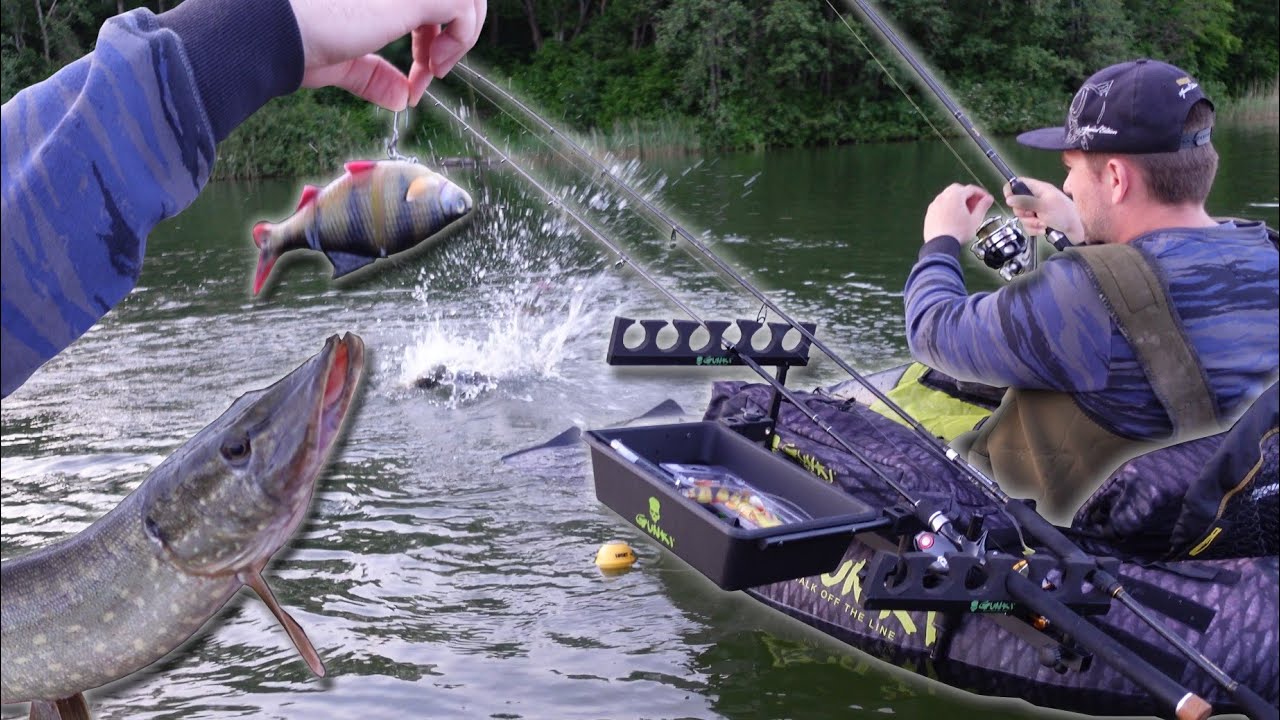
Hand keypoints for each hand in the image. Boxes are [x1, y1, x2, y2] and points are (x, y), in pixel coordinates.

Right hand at [290, 0, 486, 110]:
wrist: (273, 33)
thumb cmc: (294, 41)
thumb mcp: (345, 58)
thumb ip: (374, 73)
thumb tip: (400, 98)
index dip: (436, 33)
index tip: (421, 73)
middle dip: (456, 30)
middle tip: (432, 70)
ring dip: (462, 35)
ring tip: (432, 69)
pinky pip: (464, 7)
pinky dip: (461, 40)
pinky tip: (431, 67)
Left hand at [922, 184, 993, 243]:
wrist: (940, 245)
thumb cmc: (958, 233)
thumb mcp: (975, 220)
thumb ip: (983, 206)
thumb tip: (988, 199)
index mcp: (956, 196)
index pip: (971, 189)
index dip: (981, 193)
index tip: (986, 199)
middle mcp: (943, 197)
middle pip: (958, 189)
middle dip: (968, 195)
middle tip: (975, 204)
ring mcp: (934, 205)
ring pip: (948, 196)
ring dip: (958, 200)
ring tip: (965, 212)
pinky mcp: (929, 213)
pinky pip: (940, 205)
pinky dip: (948, 207)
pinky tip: (953, 217)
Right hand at [1003, 178, 1084, 245]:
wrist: (1077, 231)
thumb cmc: (1064, 214)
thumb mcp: (1044, 205)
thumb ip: (1025, 201)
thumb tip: (1009, 199)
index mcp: (1038, 189)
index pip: (1019, 184)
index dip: (1011, 190)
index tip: (1010, 200)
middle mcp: (1036, 199)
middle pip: (1017, 204)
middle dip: (1024, 213)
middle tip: (1033, 214)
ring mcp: (1037, 211)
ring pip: (1022, 217)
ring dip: (1031, 223)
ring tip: (1043, 223)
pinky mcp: (1038, 222)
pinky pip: (1028, 226)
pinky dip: (1034, 230)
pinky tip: (1044, 229)